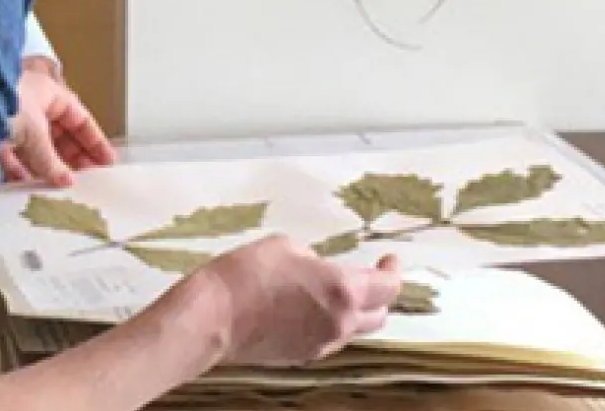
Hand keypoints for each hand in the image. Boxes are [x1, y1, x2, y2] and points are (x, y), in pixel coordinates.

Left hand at [2, 56, 115, 185]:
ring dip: (46, 166)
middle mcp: (30, 104)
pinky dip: (19, 170)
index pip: (79, 119)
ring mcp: (9, 118)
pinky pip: (10, 155)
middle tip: (84, 179)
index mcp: (48, 93)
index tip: (106, 162)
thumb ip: (51, 162)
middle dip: (70, 157)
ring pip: (34, 146)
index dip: (94, 141)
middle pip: (58, 134)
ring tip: (57, 188)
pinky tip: (26, 186)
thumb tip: (66, 180)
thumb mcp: (36, 136)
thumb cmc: (3, 102)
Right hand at [184, 235, 402, 366]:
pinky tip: (307, 311)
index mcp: (343, 290)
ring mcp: (321, 344)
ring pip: (353, 331)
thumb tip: (317, 269)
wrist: (211, 318)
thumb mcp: (284, 247)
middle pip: (379, 316)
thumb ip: (313, 259)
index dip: (393, 271)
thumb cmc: (244, 277)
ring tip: (333, 295)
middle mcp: (339, 323)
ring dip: (353, 314)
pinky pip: (327, 341)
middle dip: (378, 296)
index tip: (389, 261)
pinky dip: (328, 326)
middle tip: (367, 279)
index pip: (388, 287)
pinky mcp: (301, 356)